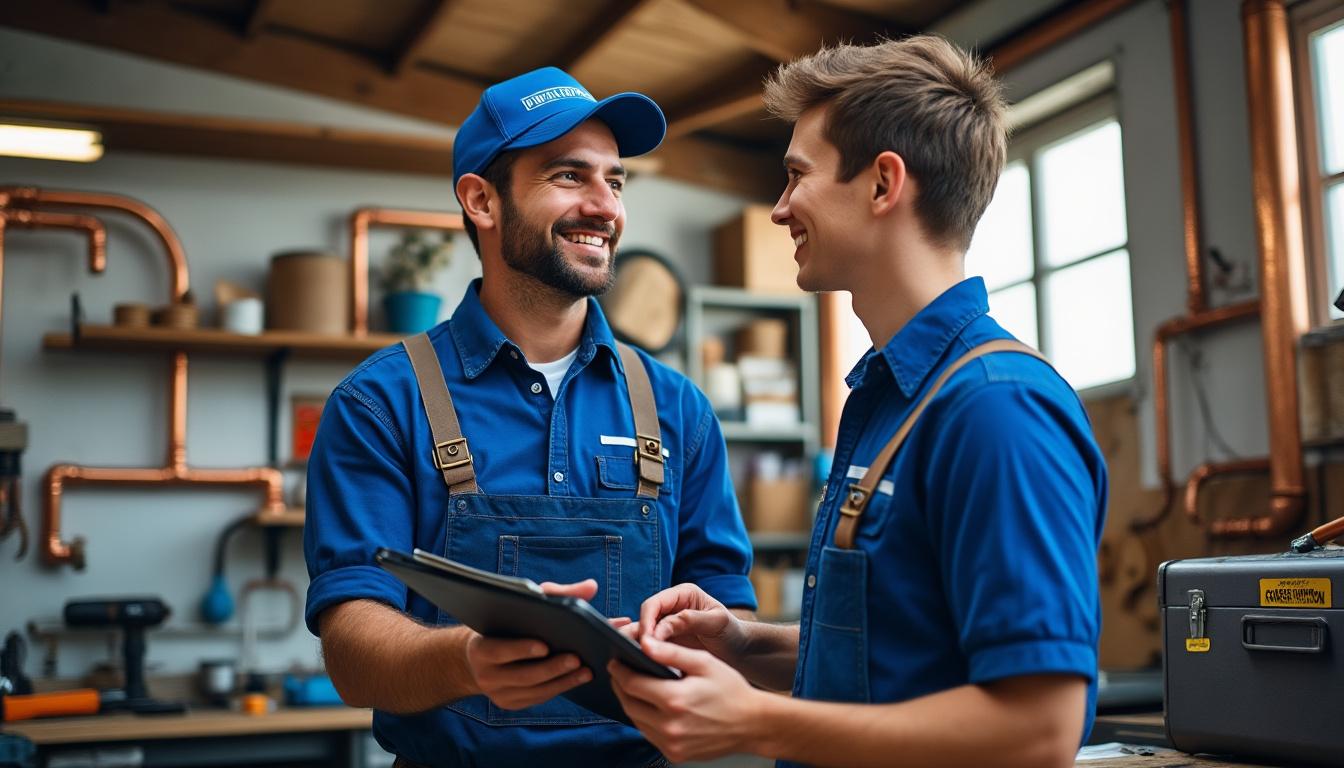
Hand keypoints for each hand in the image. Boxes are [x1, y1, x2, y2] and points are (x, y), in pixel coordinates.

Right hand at [463, 579, 597, 709]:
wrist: (481, 656)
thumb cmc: (507, 624)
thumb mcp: (522, 605)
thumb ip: (556, 593)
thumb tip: (590, 587)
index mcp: (480, 648)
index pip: (498, 651)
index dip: (521, 649)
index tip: (545, 646)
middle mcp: (485, 675)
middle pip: (522, 676)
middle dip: (551, 668)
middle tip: (576, 659)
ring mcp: (498, 694)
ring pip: (533, 691)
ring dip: (561, 682)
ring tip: (585, 671)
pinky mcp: (511, 703)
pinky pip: (537, 699)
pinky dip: (558, 689)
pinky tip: (576, 679)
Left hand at [608, 635, 765, 762]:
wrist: (752, 724)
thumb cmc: (731, 690)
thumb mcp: (703, 663)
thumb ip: (671, 653)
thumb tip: (644, 643)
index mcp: (674, 700)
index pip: (631, 684)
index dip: (619, 670)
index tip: (614, 661)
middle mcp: (669, 726)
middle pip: (628, 703)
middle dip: (620, 686)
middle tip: (619, 672)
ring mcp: (671, 744)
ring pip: (636, 721)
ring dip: (630, 703)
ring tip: (633, 687)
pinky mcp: (674, 754)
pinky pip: (648, 735)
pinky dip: (644, 719)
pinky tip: (649, 706)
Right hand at [637, 583, 746, 664]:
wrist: (738, 650)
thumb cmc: (731, 632)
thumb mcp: (716, 622)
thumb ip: (690, 620)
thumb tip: (662, 627)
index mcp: (683, 594)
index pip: (654, 604)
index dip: (647, 621)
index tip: (647, 641)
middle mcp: (670, 607)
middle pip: (643, 617)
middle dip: (639, 635)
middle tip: (640, 654)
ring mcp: (666, 625)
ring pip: (642, 633)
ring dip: (637, 645)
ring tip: (637, 662)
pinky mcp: (665, 642)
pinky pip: (649, 647)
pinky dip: (644, 655)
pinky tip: (644, 667)